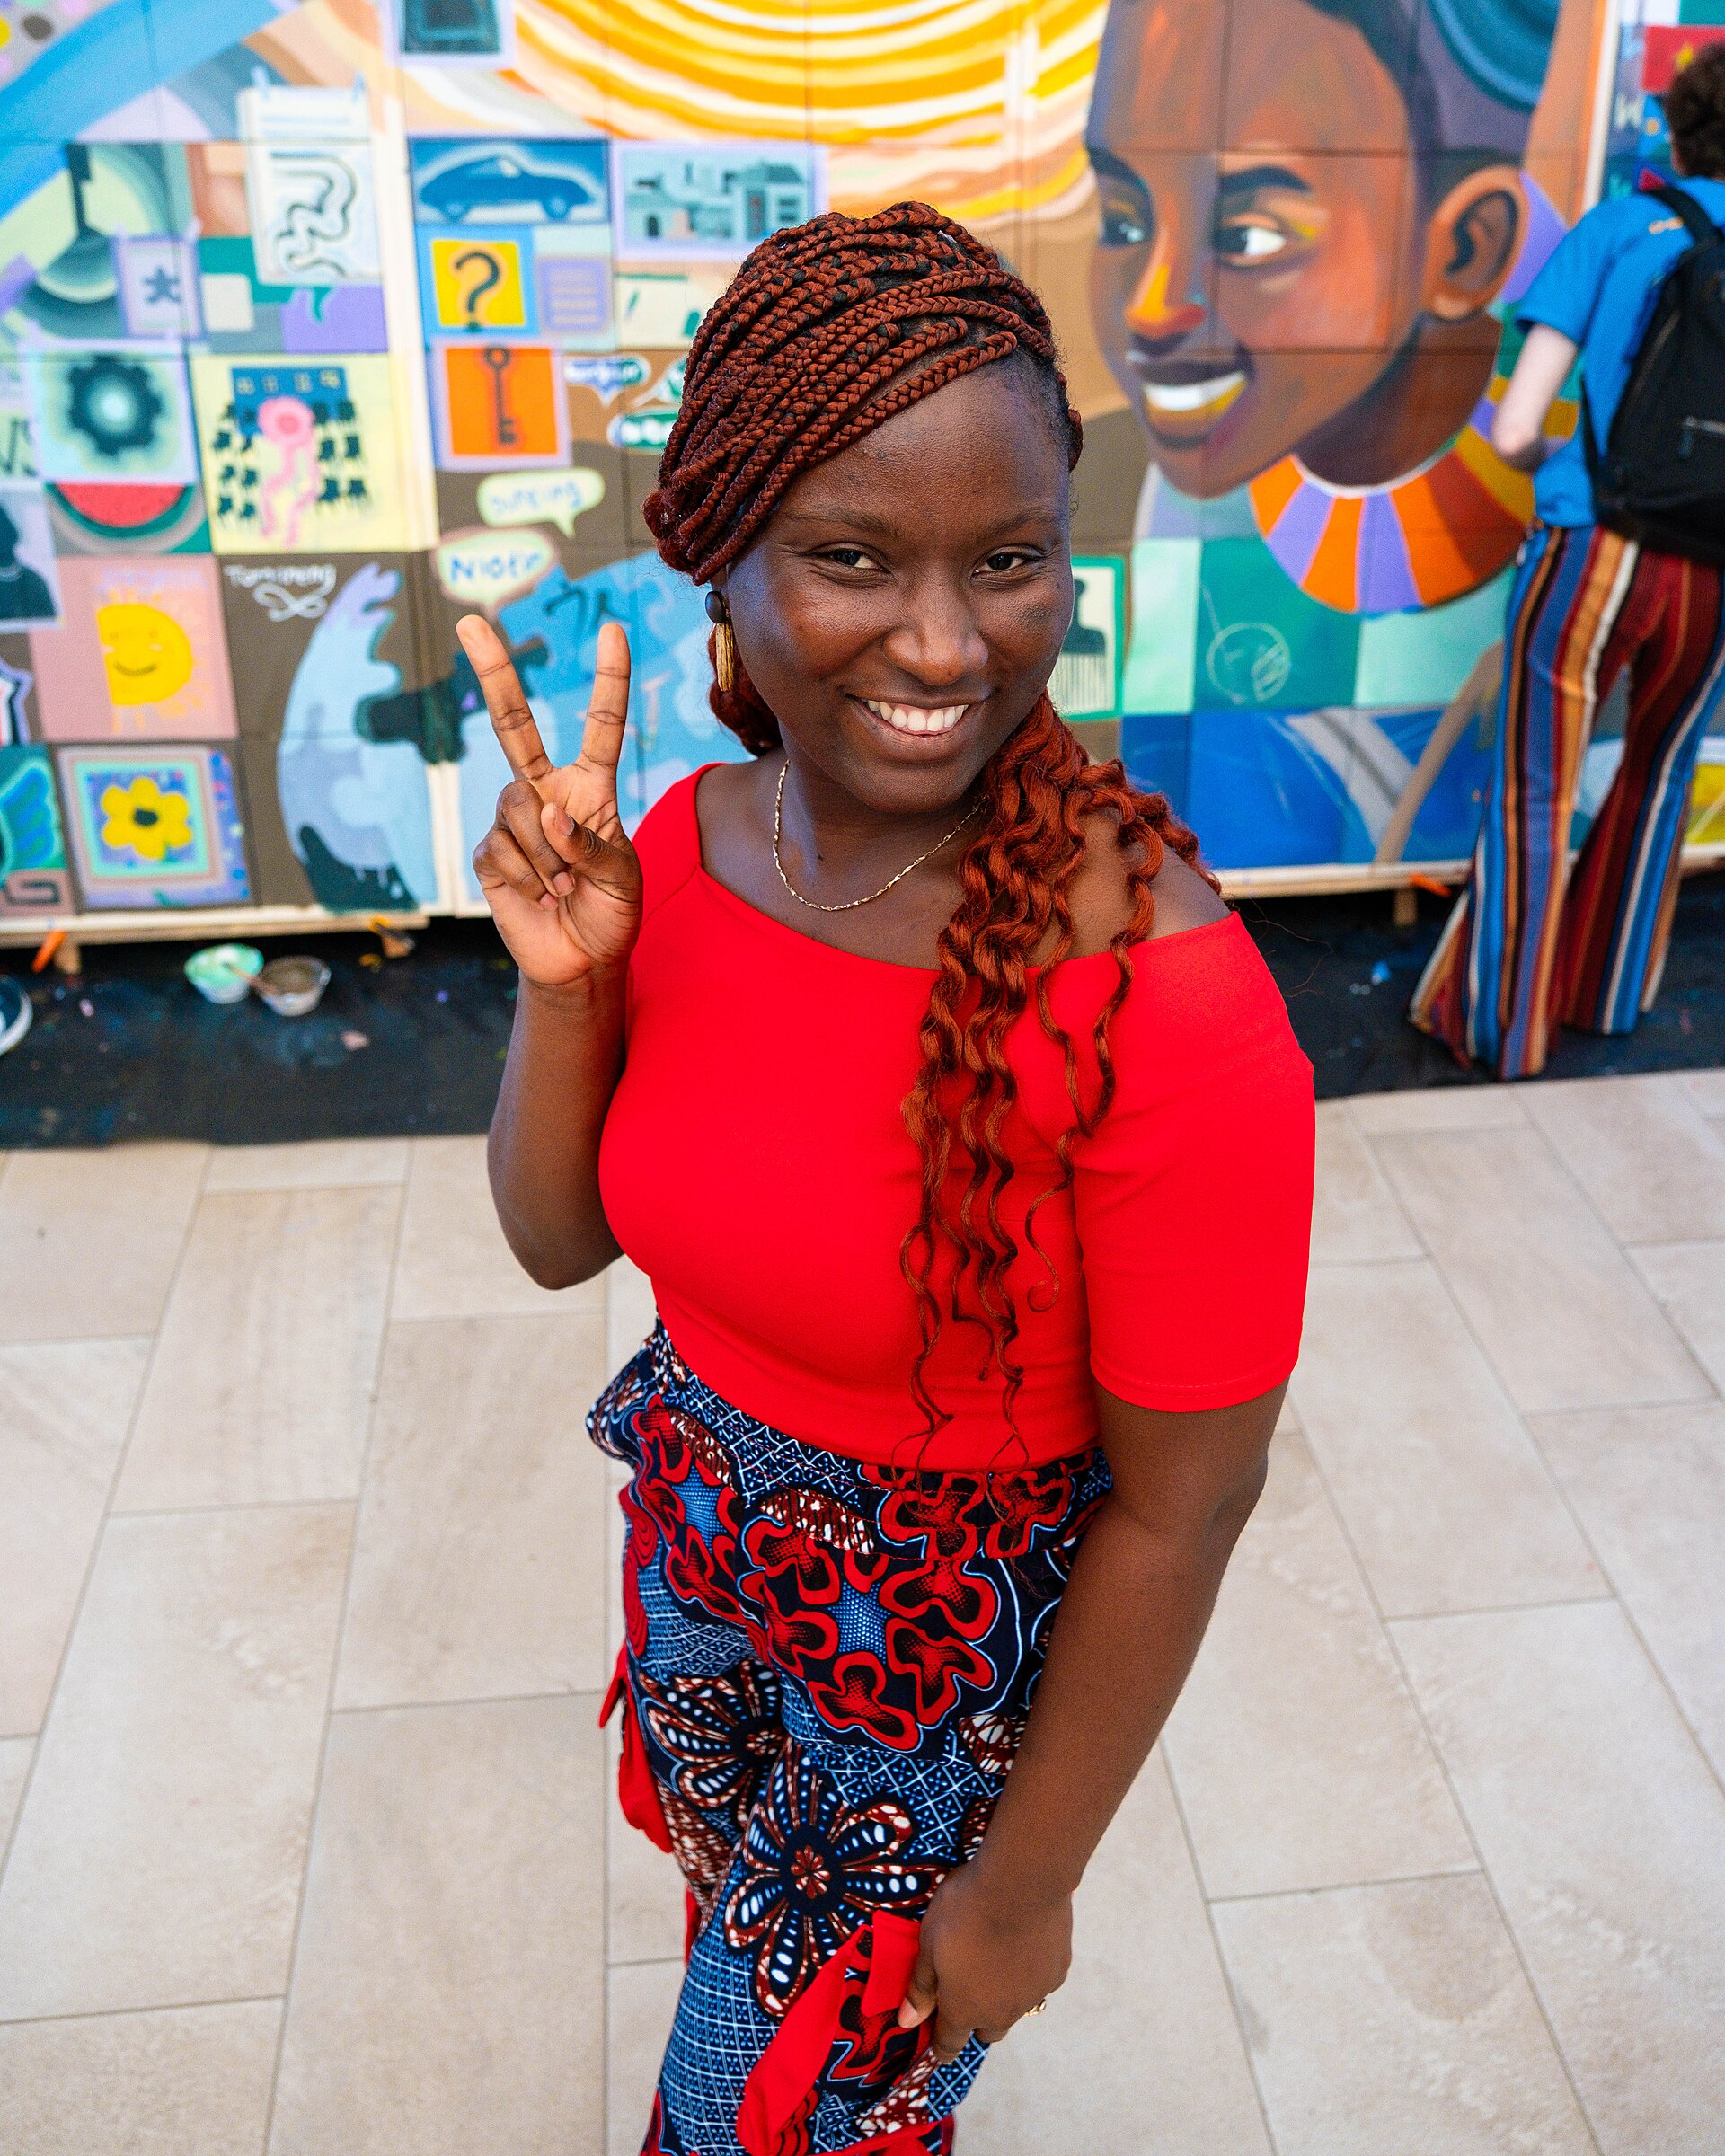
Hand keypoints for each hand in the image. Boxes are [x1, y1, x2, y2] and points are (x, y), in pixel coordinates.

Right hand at [462, 613, 641, 988]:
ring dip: (550, 860)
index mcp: (592, 789)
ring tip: (566, 888)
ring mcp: (513, 821)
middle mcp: (548, 793)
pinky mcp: (488, 853)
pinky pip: (502, 851)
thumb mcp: (623, 880)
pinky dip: (529, 880)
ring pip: (520, 813)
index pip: (602, 727)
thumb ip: (592, 844)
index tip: (615, 629)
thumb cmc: (612, 913)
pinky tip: (542, 898)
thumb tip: (546, 814)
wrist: (580, 961)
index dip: (609, 680)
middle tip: (470, 623)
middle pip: (515, 727)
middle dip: (493, 674)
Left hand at [898, 1862, 1071, 2060]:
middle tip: (967, 1989)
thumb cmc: (965, 1911)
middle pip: (987, 2031)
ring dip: (1004, 1996)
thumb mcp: (929, 1944)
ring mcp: (1033, 1994)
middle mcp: (1001, 2012)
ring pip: (1016, 2008)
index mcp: (964, 2009)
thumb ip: (920, 1987)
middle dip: (975, 2019)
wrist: (1022, 1883)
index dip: (941, 2046)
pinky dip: (1029, 1971)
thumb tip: (907, 2022)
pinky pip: (1039, 1981)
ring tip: (997, 1960)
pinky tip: (1024, 1942)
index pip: (949, 2043)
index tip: (939, 2047)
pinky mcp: (1057, 1972)